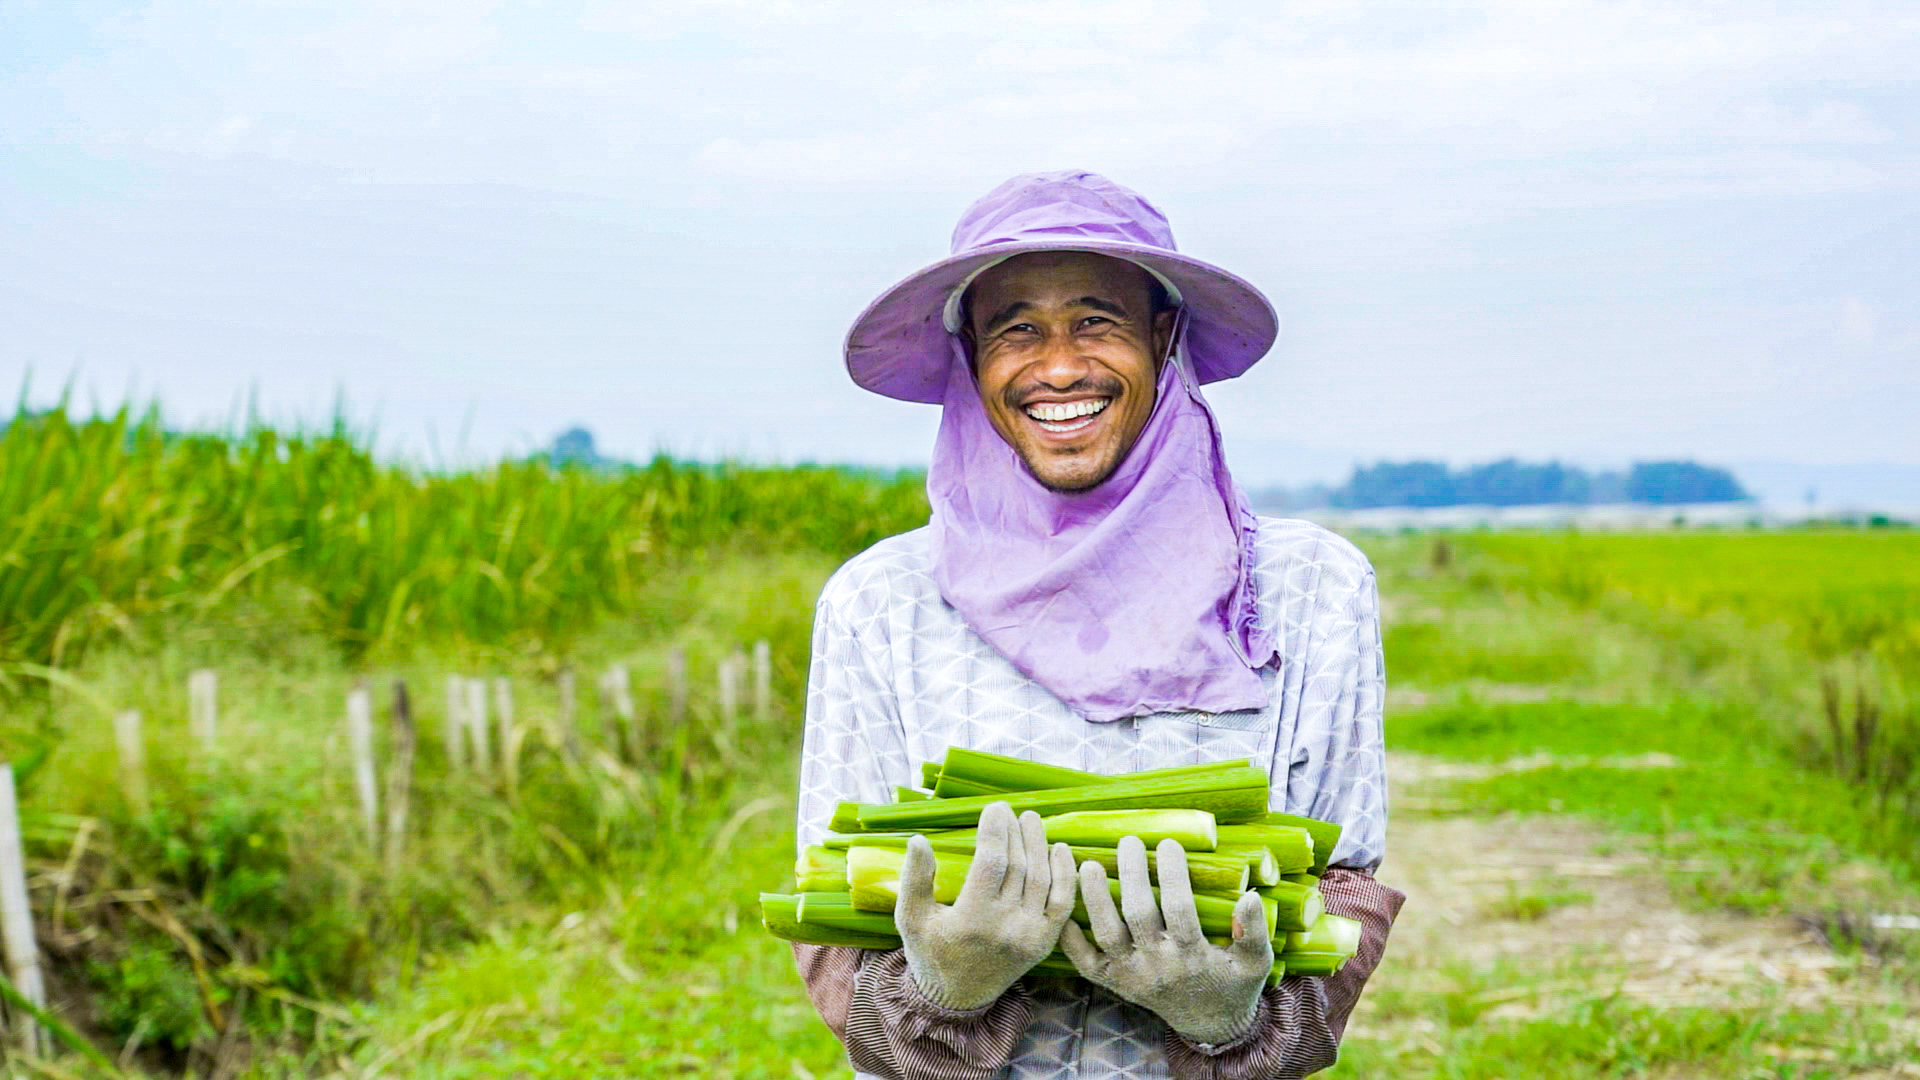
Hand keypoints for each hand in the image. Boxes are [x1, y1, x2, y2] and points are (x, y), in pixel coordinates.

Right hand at [896, 801, 1078, 1009]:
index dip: (995, 831)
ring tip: (1031, 820)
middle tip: (1009, 810)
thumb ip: (915, 879)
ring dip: (1039, 845)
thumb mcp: (912, 919)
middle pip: (1019, 866)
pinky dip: (1065, 874)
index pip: (991, 863)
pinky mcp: (1045, 942)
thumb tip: (918, 839)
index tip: (994, 808)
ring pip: (1042, 879)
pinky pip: (1063, 903)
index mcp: (972, 921)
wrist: (958, 998)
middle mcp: (1006, 928)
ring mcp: (1031, 936)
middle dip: (1016, 832)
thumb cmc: (930, 953)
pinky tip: (1060, 848)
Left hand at [1059, 836, 1272, 1045]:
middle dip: (1131, 875)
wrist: (1210, 1024)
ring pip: (1106, 935)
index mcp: (1193, 958)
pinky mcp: (1114, 982)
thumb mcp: (1255, 963)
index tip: (1169, 843)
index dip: (1172, 876)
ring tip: (1089, 864)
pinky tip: (1066, 909)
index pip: (1180, 911)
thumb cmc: (1233, 984)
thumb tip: (1249, 895)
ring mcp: (1131, 976)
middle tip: (1129, 842)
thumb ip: (1254, 932)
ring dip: (1095, 899)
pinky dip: (1071, 940)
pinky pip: (1086, 963)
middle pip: (1138, 916)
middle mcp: (1158, 967)